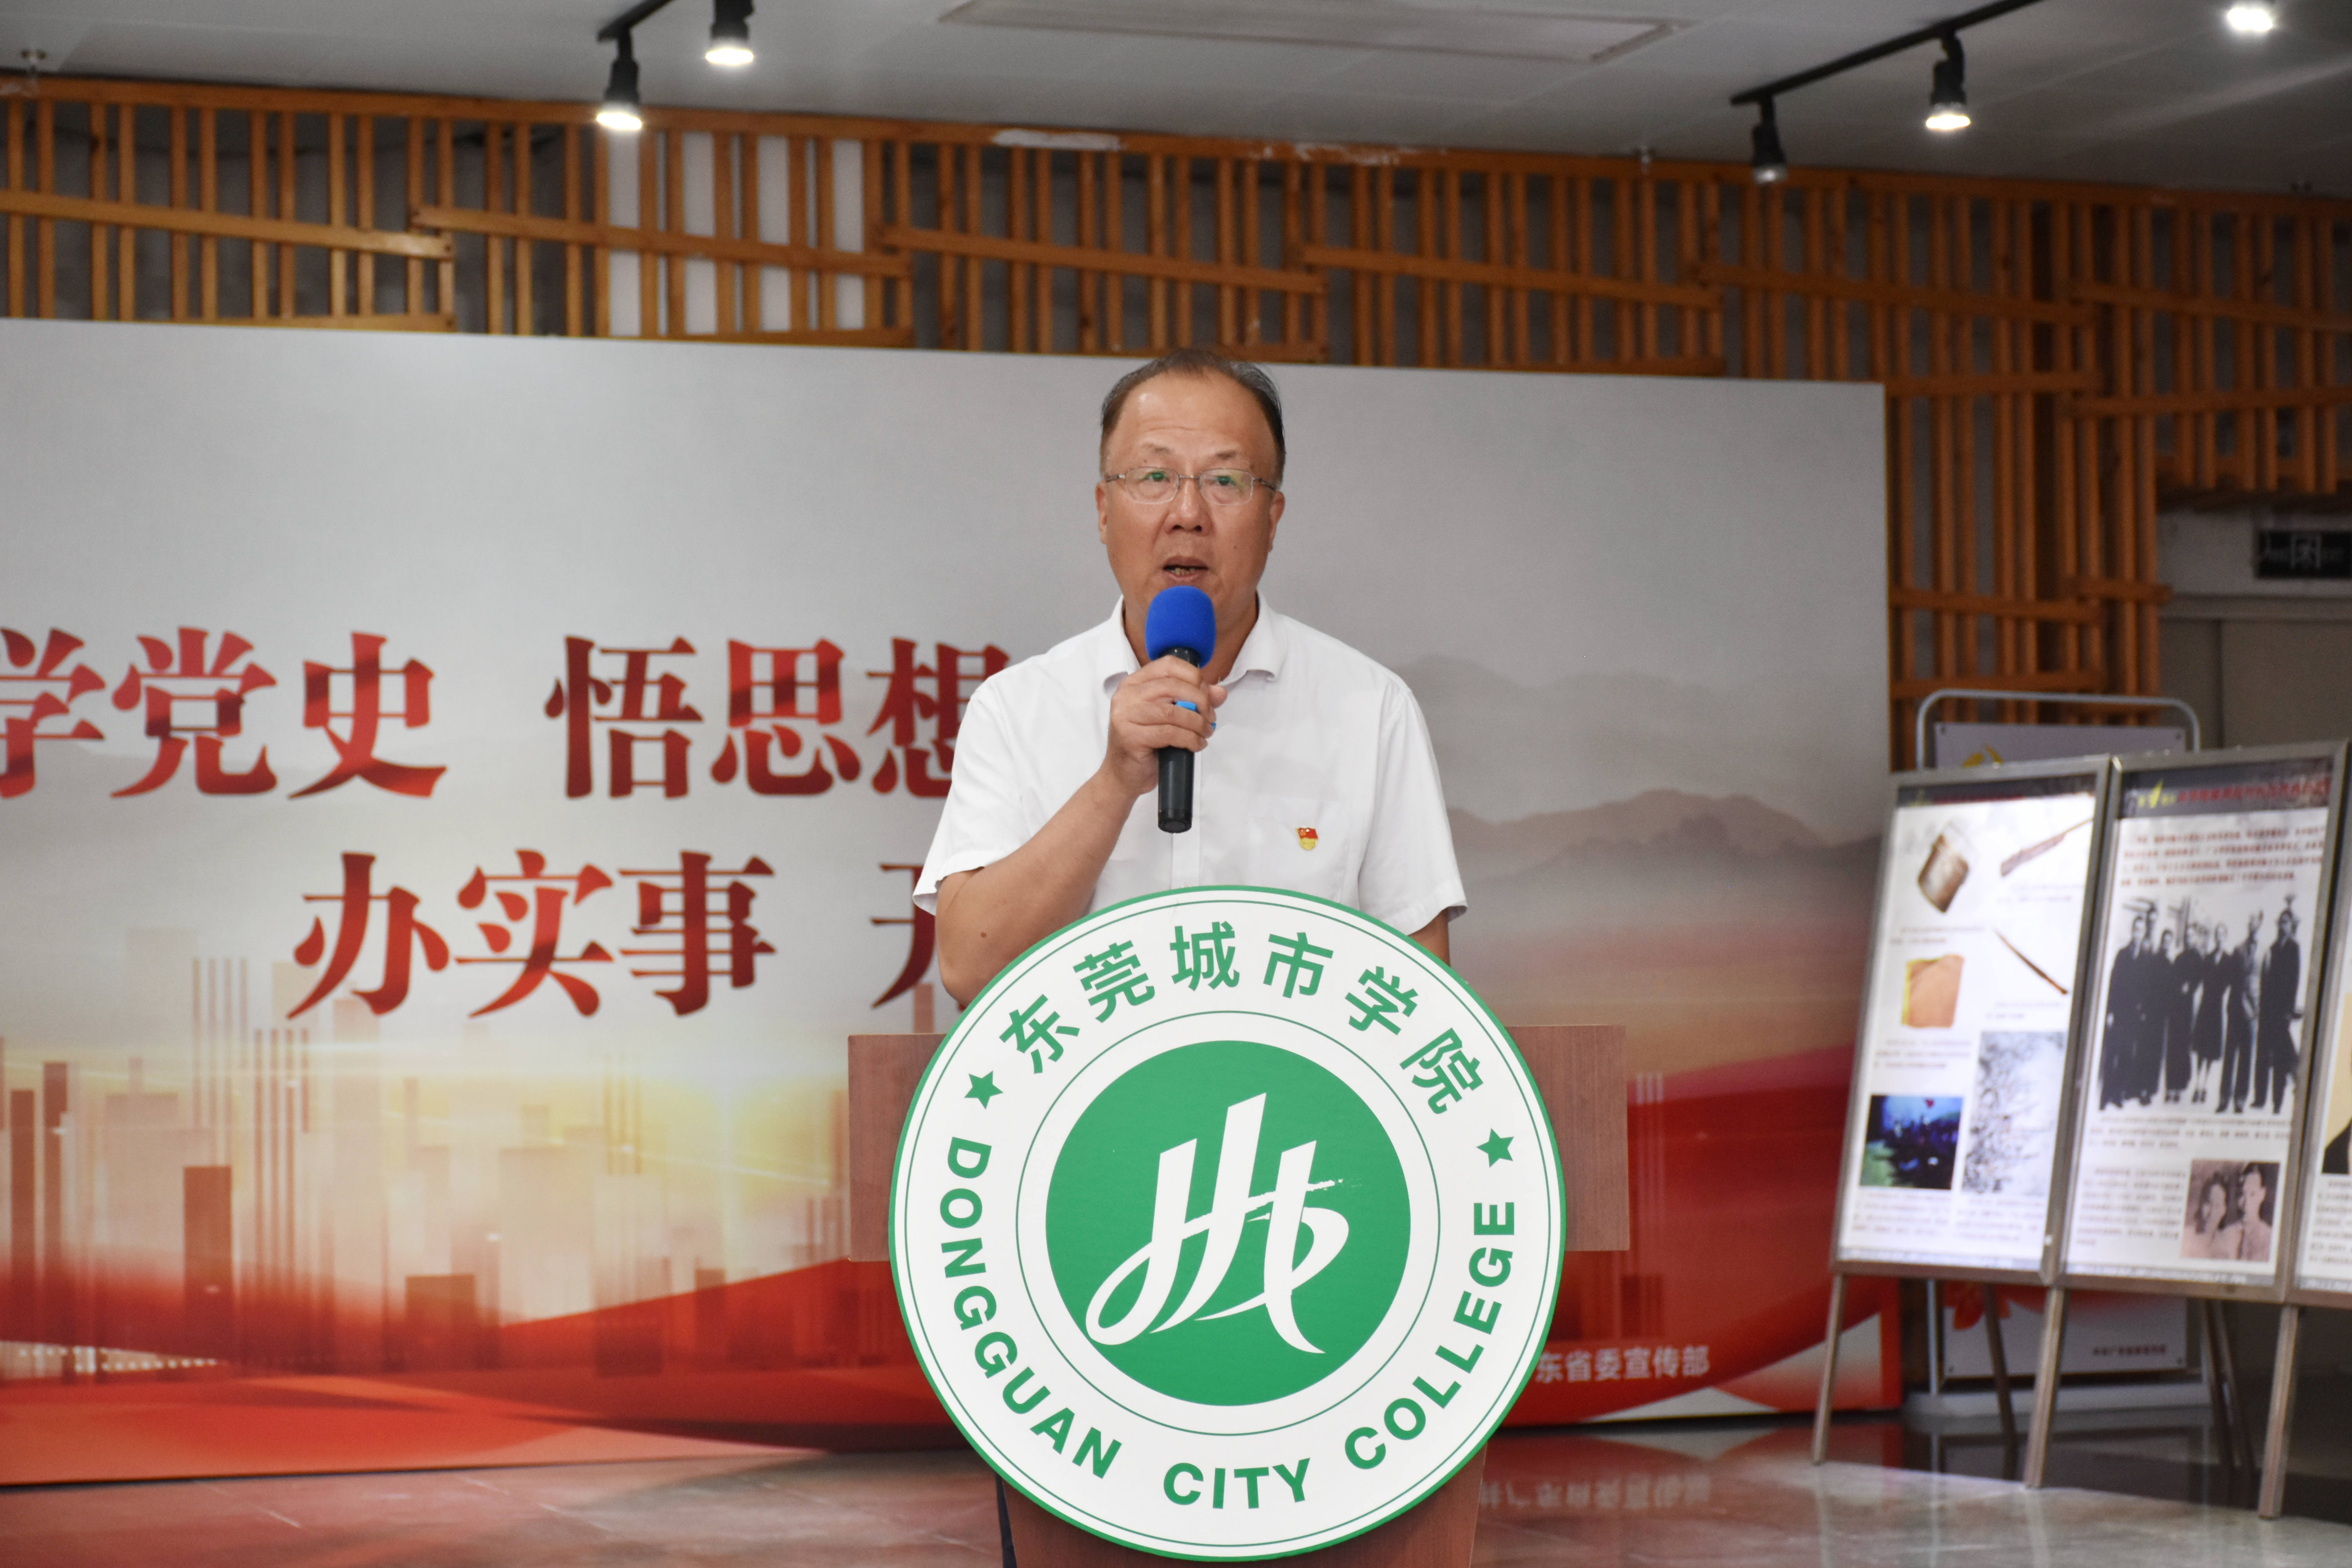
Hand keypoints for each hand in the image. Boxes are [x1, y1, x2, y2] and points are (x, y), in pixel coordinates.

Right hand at [1101, 656, 1225, 798]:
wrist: (1123, 775)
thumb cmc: (1146, 745)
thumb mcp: (1170, 717)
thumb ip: (1193, 700)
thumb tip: (1220, 692)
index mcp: (1134, 683)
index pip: (1168, 665)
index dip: (1193, 677)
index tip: (1207, 695)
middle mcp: (1126, 695)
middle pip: (1173, 686)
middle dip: (1200, 701)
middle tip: (1210, 717)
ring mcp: (1125, 715)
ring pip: (1173, 711)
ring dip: (1197, 722)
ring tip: (1206, 732)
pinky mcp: (1130, 737)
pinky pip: (1170, 733)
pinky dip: (1190, 738)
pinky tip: (1197, 744)